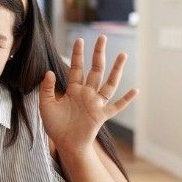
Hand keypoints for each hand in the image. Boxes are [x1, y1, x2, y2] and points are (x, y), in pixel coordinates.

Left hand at [39, 36, 137, 153]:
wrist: (65, 144)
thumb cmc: (55, 126)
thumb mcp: (46, 106)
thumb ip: (46, 89)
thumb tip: (49, 72)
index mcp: (73, 90)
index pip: (76, 68)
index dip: (77, 55)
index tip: (79, 40)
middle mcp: (87, 94)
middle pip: (95, 70)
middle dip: (98, 54)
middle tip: (102, 37)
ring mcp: (96, 104)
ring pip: (109, 83)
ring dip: (116, 70)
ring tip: (122, 55)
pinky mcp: (102, 115)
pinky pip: (116, 106)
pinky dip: (126, 100)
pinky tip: (135, 90)